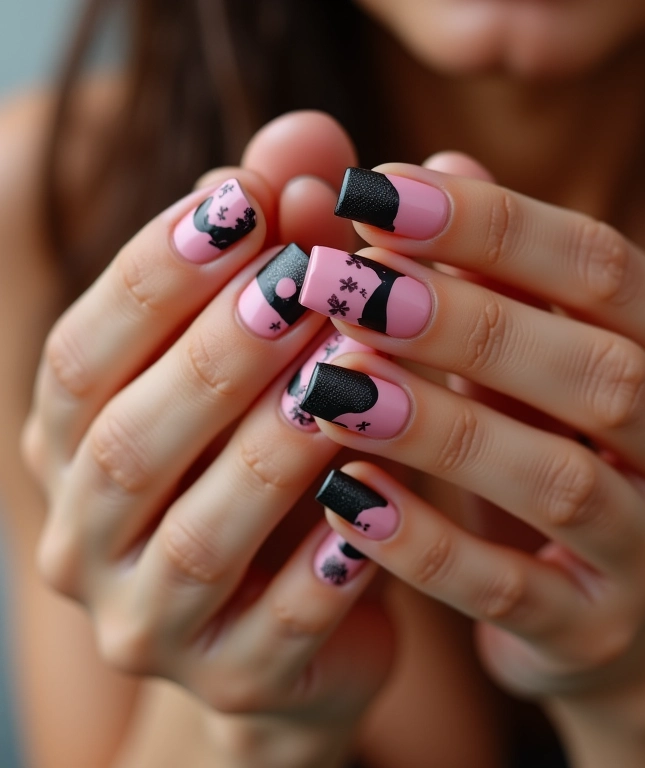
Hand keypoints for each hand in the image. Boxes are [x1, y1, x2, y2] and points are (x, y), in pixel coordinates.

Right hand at [21, 113, 392, 764]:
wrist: (299, 617)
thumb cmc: (280, 463)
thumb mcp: (269, 355)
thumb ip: (282, 245)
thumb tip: (306, 139)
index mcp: (76, 445)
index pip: (83, 353)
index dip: (158, 272)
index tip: (246, 196)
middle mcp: (85, 536)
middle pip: (124, 443)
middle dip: (215, 354)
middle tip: (306, 276)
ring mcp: (148, 623)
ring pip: (199, 536)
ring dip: (273, 450)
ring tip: (350, 374)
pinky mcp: (232, 682)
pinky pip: (278, 629)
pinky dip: (328, 566)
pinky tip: (377, 502)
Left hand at [293, 161, 644, 717]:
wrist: (607, 608)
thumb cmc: (559, 453)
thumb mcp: (537, 359)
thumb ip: (498, 270)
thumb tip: (440, 163)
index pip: (605, 266)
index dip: (490, 222)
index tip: (371, 189)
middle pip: (596, 371)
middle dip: (458, 319)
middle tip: (338, 280)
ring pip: (559, 481)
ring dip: (437, 427)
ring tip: (328, 384)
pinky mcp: (599, 634)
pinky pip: (509, 592)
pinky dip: (424, 544)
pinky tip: (343, 498)